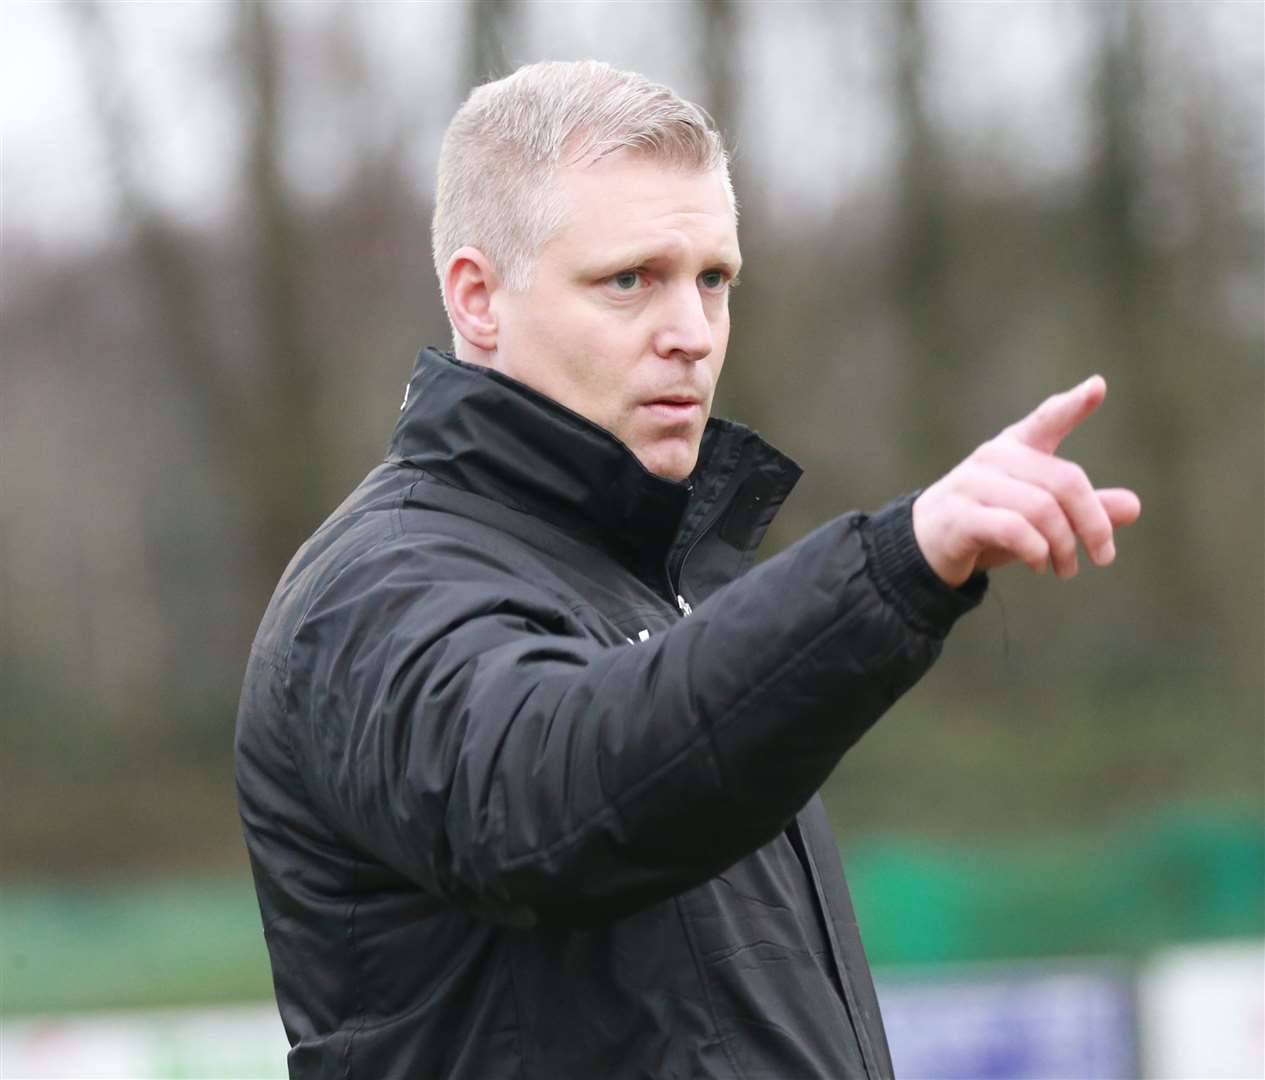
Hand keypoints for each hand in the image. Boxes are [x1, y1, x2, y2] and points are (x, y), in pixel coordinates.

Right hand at [912, 375, 1141, 587]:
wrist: (926, 546)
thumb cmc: (990, 523)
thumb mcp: (1040, 517)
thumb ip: (1083, 510)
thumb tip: (1133, 506)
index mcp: (1015, 447)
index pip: (1047, 420)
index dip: (1073, 405)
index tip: (1098, 387)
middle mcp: (994, 457)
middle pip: (1065, 482)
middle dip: (1094, 524)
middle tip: (1103, 557)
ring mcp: (973, 484)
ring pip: (1042, 509)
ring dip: (1064, 546)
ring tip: (1066, 569)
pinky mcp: (960, 515)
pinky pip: (1013, 529)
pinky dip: (1037, 551)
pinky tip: (1040, 564)